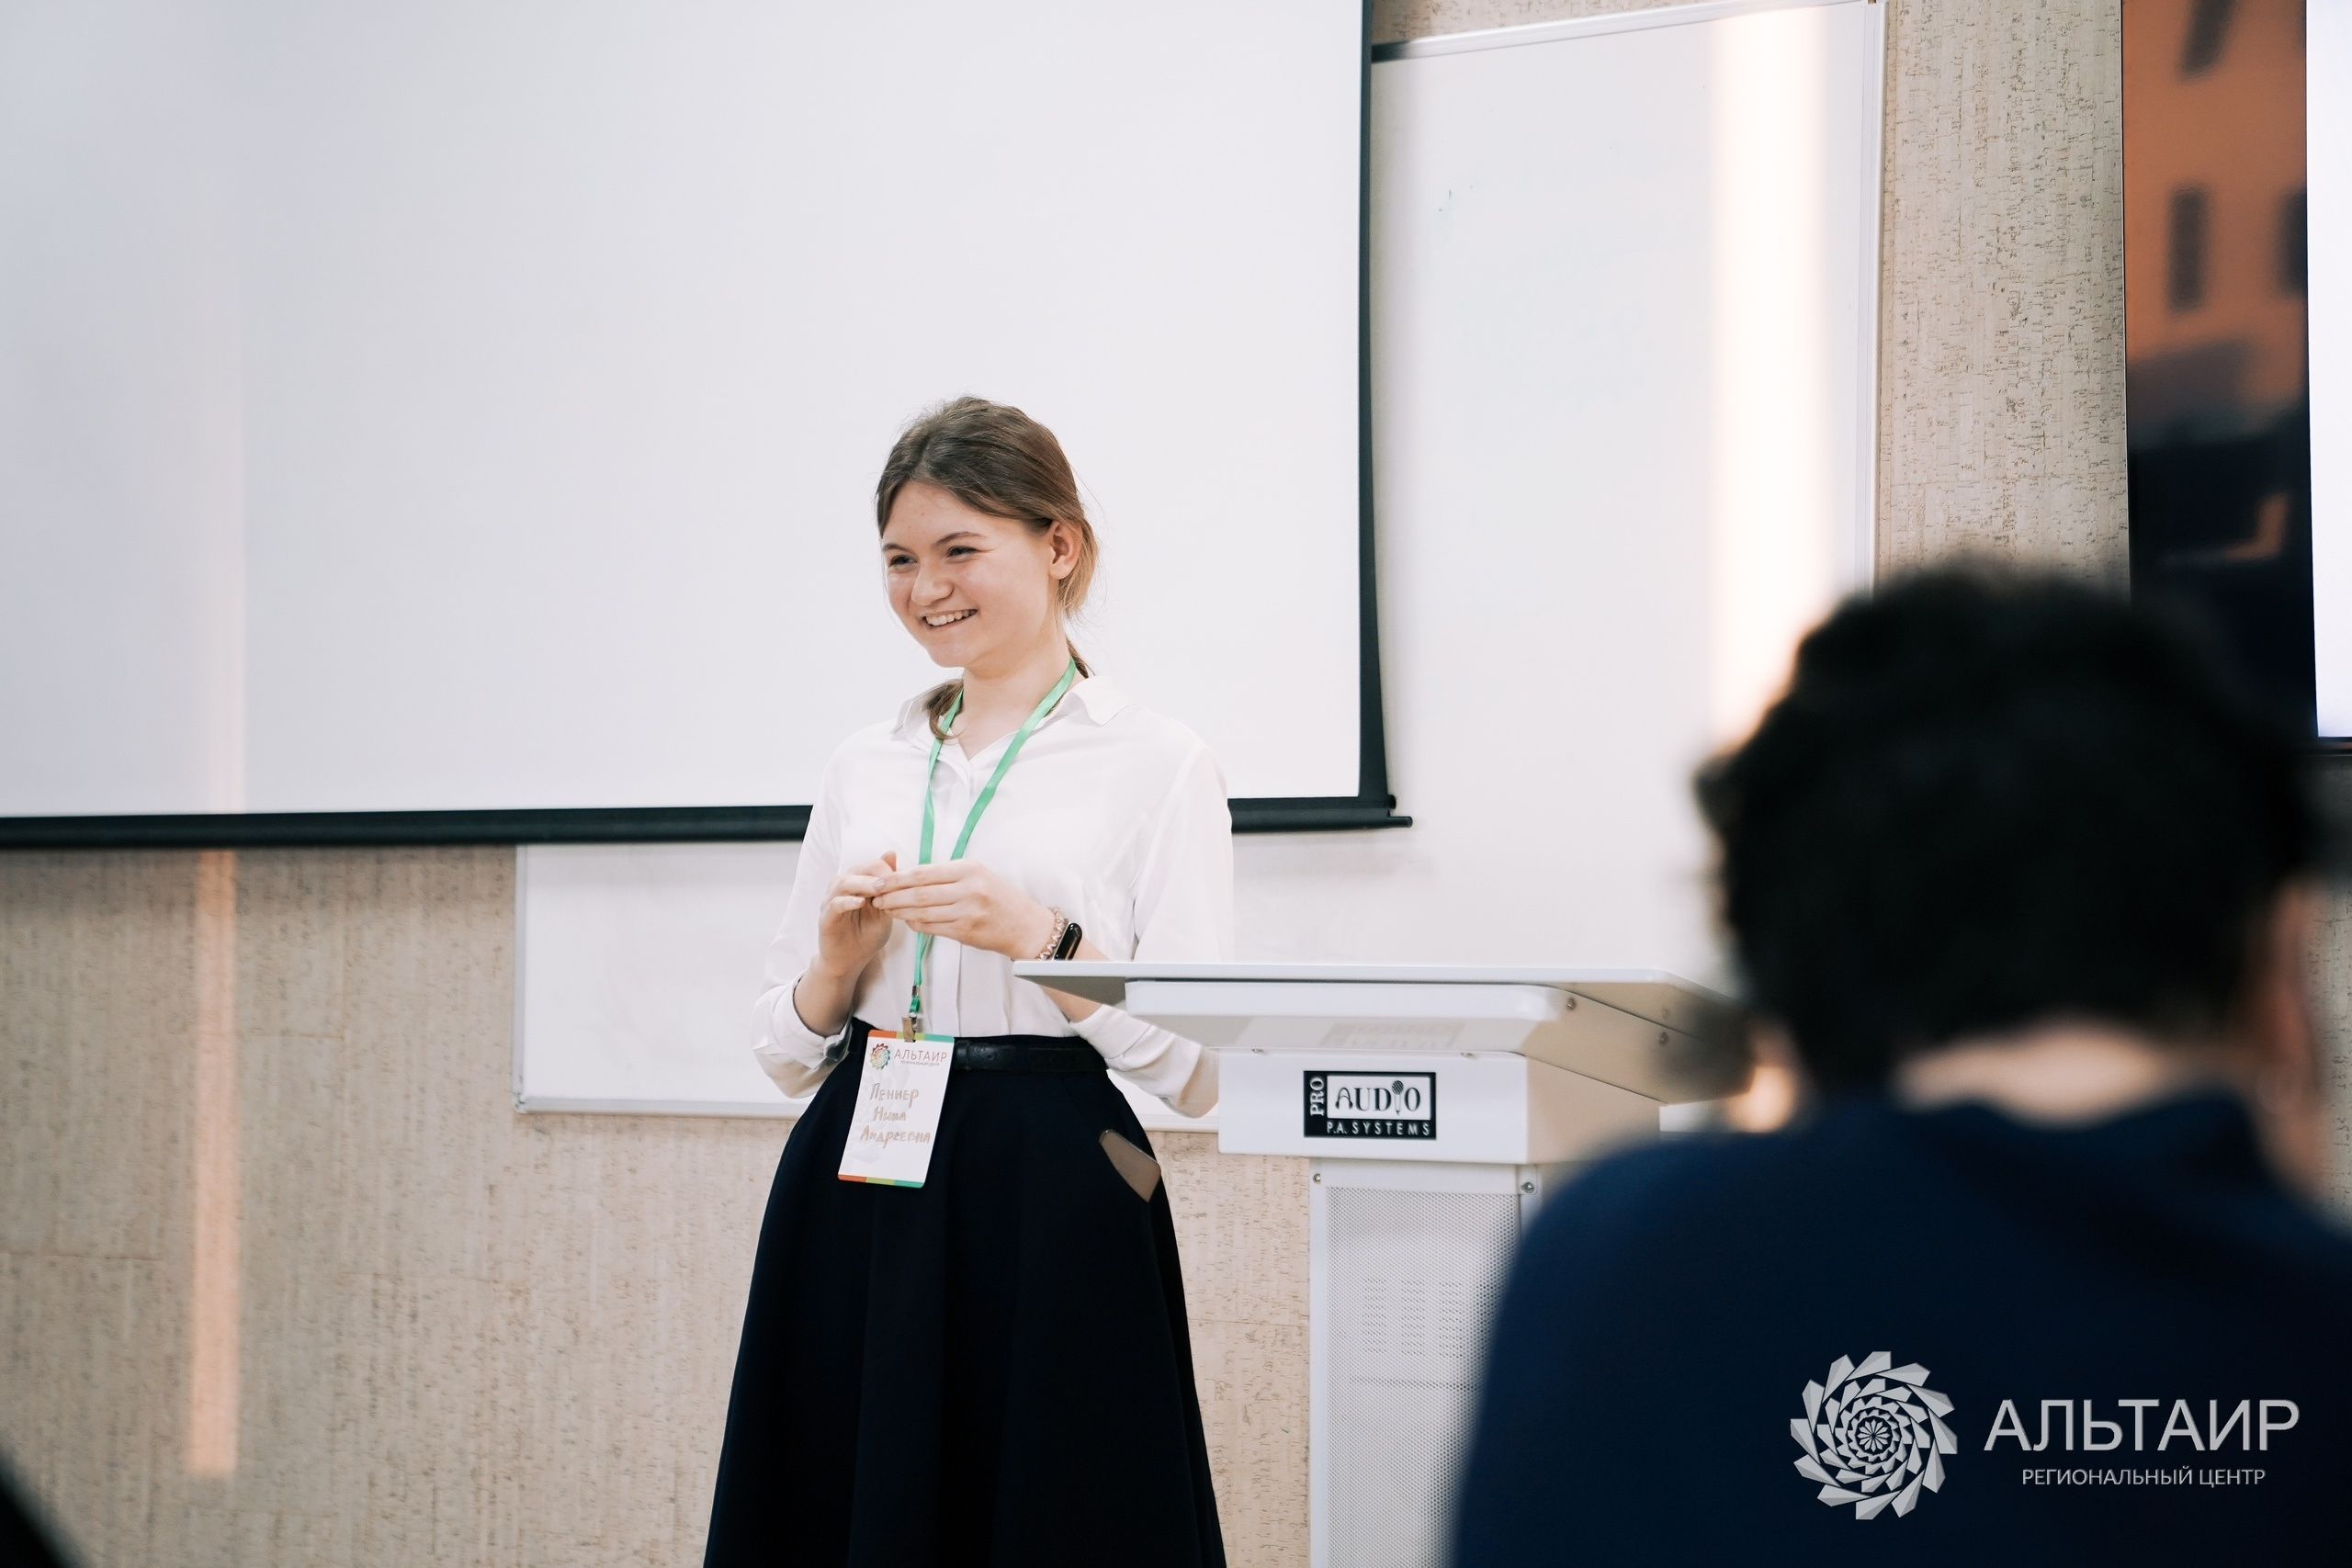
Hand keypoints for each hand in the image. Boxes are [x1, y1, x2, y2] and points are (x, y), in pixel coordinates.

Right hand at [811, 852, 898, 981]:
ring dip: (862, 884)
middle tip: (892, 880)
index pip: (871, 865)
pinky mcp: (826, 918)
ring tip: (879, 889)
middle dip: (876, 873)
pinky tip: (860, 903)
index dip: (887, 869)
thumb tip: (891, 854)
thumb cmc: (867, 934)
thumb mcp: (884, 909)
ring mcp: (831, 902)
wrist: (850, 961)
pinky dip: (847, 902)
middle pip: (857, 869)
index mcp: (857, 883)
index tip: (903, 879)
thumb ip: (888, 886)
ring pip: (843, 883)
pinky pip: (834, 904)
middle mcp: (842, 888)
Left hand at [870, 859, 1056, 960]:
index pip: (923, 872)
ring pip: (922, 910)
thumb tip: (910, 876)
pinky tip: (906, 920)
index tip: (880, 881)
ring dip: (900, 911)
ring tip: (886, 909)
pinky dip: (915, 923)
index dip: (897, 878)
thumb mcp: (977, 875)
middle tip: (875, 897)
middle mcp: (968, 888)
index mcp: (968, 869)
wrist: (1025, 926)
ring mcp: (967, 911)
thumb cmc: (999, 898)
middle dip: (892, 895)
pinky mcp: (965, 931)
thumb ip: (947, 875)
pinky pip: (931, 927)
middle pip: (919, 892)